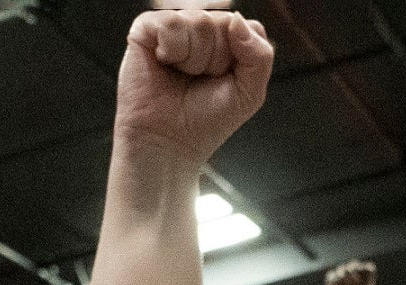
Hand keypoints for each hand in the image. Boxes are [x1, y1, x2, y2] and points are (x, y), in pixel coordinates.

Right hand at [116, 5, 273, 167]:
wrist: (167, 144)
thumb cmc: (204, 121)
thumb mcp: (250, 93)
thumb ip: (260, 55)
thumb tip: (236, 19)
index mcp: (225, 39)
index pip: (247, 27)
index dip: (240, 59)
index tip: (223, 82)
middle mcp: (199, 28)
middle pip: (225, 23)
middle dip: (216, 61)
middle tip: (198, 82)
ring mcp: (173, 26)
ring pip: (200, 22)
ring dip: (194, 60)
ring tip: (181, 76)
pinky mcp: (146, 28)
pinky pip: (172, 22)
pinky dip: (172, 50)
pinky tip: (164, 64)